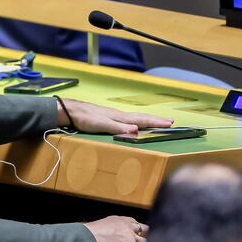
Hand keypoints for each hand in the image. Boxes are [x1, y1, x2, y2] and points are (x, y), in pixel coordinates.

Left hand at [56, 99, 172, 134]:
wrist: (71, 111)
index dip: (156, 122)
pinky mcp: (107, 118)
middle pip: (141, 117)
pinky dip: (136, 122)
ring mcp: (113, 116)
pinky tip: (134, 124)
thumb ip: (118, 127)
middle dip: (155, 120)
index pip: (142, 120)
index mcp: (120, 117)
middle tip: (170, 121)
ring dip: (147, 120)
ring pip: (135, 118)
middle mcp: (119, 115)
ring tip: (156, 122)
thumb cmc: (85, 118)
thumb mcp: (101, 125)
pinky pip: (127, 120)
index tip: (170, 123)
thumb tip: (136, 129)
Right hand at [84, 216, 146, 241]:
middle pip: (145, 229)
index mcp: (122, 220)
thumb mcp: (107, 224)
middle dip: (146, 235)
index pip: (136, 223)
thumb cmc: (94, 233)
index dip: (139, 230)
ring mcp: (131, 237)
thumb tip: (118, 235)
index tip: (139, 234)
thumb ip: (116, 227)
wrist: (90, 238)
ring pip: (146, 241)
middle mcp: (128, 226)